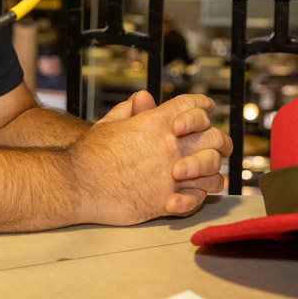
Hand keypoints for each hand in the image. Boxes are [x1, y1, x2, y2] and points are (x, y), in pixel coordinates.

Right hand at [71, 91, 230, 224]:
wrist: (78, 183)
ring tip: (204, 174)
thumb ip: (131, 110)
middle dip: (219, 140)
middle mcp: (169, 146)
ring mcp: (171, 174)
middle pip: (214, 137)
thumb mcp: (110, 123)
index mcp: (156, 122)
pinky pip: (199, 197)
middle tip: (216, 145)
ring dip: (212, 171)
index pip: (193, 105)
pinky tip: (190, 193)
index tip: (209, 107)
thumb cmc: (90, 153)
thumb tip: (144, 97)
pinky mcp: (167, 201)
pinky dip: (199, 195)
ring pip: (213, 170)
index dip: (203, 104)